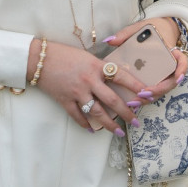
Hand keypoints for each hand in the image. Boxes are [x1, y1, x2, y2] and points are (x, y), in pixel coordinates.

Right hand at [28, 39, 147, 134]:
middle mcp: (89, 80)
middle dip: (127, 113)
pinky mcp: (65, 100)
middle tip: (136, 122)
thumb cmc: (64, 53)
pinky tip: (92, 129)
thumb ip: (99, 67)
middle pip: (112, 100)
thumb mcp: (86, 56)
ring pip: (98, 112)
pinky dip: (85, 124)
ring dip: (110, 124)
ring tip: (120, 132)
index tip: (147, 95)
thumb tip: (115, 77)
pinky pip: (78, 116)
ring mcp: (77, 92)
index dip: (136, 86)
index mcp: (96, 65)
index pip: (121, 76)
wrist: (40, 58)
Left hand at [102, 18, 187, 103]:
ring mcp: (164, 75)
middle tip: (142, 94)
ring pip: (160, 90)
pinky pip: (153, 90)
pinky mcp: (156, 80)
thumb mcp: (139, 27)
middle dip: (157, 90)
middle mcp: (170, 66)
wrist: (157, 30)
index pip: (182, 62)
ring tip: (133, 102)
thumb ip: (126, 33)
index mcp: (170, 52)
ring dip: (148, 98)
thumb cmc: (151, 30)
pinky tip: (131, 101)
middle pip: (169, 83)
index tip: (177, 77)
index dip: (181, 71)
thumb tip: (110, 40)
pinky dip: (144, 97)